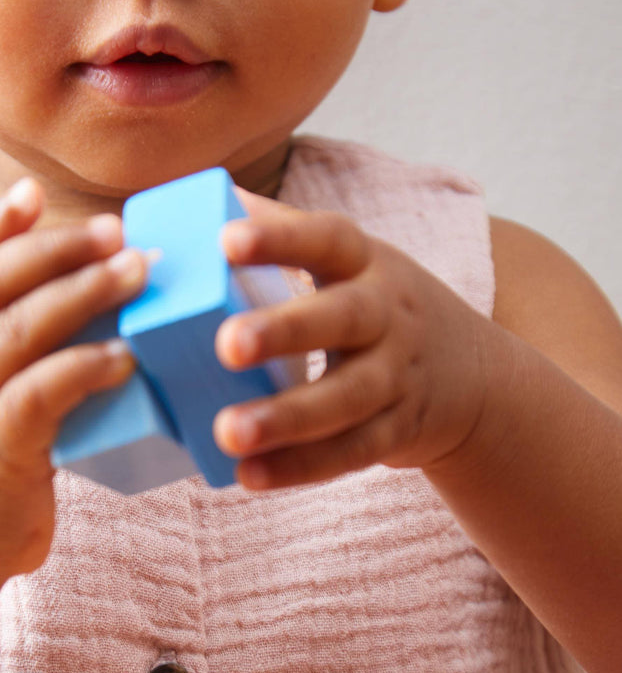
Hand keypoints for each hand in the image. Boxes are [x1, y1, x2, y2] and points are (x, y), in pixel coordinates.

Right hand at [0, 179, 146, 587]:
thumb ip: (22, 348)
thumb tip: (102, 299)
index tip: (34, 191)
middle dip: (55, 247)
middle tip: (115, 229)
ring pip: (15, 330)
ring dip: (80, 293)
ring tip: (135, 272)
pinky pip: (36, 397)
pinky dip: (82, 369)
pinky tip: (124, 358)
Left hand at [212, 196, 492, 489]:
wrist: (471, 375)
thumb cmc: (373, 302)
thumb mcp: (345, 257)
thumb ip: (279, 229)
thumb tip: (200, 196)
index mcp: (364, 262)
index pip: (325, 238)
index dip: (278, 238)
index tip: (226, 239)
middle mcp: (387, 314)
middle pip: (342, 318)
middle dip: (285, 331)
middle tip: (227, 344)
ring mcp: (396, 376)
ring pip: (346, 398)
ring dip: (287, 418)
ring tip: (228, 432)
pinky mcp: (396, 431)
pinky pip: (348, 453)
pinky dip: (299, 467)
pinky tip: (247, 476)